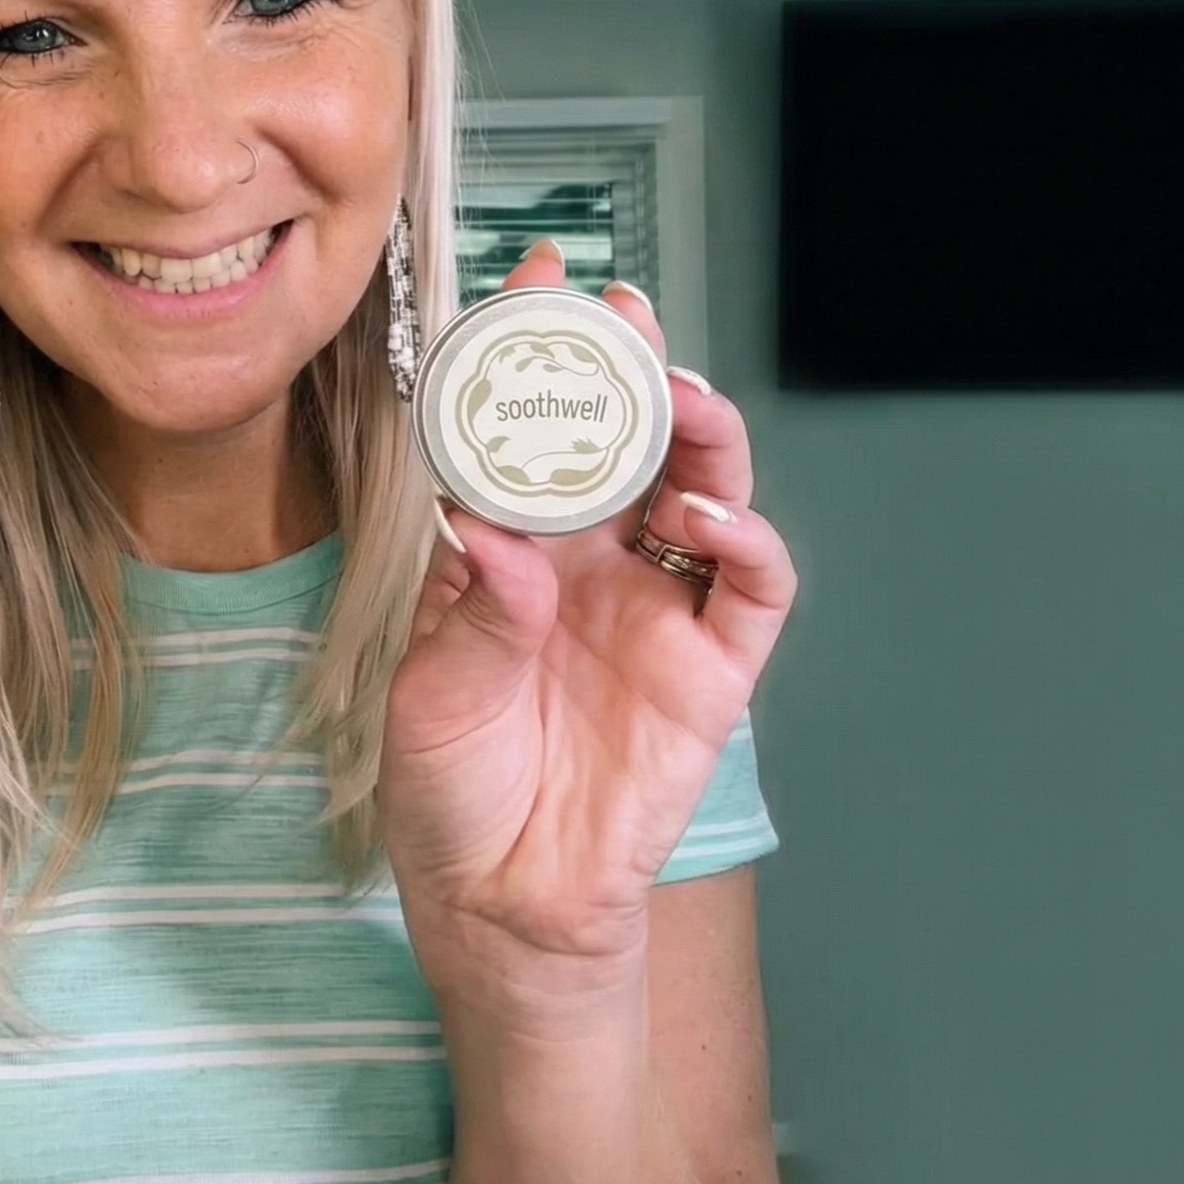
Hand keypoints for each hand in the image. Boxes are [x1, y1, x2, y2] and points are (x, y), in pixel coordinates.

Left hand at [379, 242, 795, 1010]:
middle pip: (632, 439)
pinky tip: (712, 518)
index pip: (533, 428)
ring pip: (708, 490)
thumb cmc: (449, 788)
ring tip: (676, 404)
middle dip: (634, 368)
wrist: (499, 901)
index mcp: (514, 546)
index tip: (537, 282)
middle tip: (624, 321)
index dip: (540, 355)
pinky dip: (748, 544)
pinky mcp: (713, 672)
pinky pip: (751, 592)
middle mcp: (593, 562)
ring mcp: (658, 610)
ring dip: (702, 436)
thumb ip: (479, 613)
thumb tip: (494, 530)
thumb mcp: (432, 694)